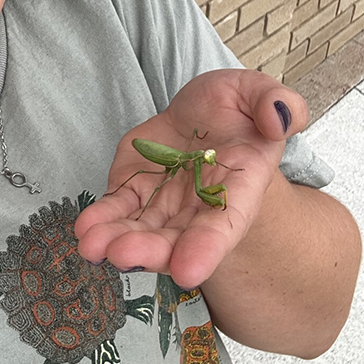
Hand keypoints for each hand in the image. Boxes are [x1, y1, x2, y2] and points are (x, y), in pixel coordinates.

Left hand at [75, 70, 306, 287]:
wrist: (205, 113)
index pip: (226, 224)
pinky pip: (115, 209)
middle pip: (177, 238)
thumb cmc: (238, 109)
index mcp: (240, 188)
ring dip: (117, 241)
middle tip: (124, 254)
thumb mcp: (261, 92)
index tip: (188, 271)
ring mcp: (164, 204)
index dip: (208, 248)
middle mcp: (200, 207)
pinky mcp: (133, 190)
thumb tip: (278, 121)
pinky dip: (100, 220)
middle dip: (151, 250)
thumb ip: (277, 103)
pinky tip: (85, 228)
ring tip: (93, 245)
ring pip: (141, 230)